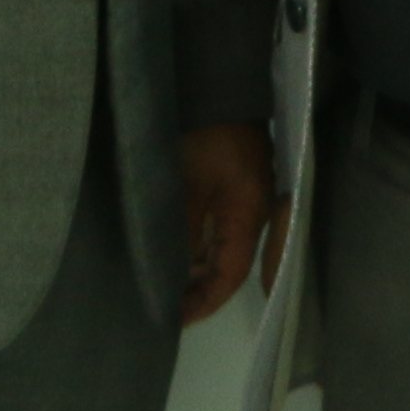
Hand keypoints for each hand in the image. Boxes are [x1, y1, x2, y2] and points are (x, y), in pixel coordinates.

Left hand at [177, 121, 279, 325]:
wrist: (218, 90)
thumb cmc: (208, 136)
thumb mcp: (190, 184)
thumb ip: (182, 229)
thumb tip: (171, 271)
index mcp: (248, 217)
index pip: (230, 275)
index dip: (204, 302)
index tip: (176, 320)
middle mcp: (249, 217)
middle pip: (226, 268)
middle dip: (197, 292)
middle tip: (163, 311)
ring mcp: (239, 204)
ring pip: (218, 252)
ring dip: (193, 272)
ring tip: (160, 291)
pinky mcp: (227, 193)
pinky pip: (212, 232)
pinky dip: (192, 249)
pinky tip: (168, 258)